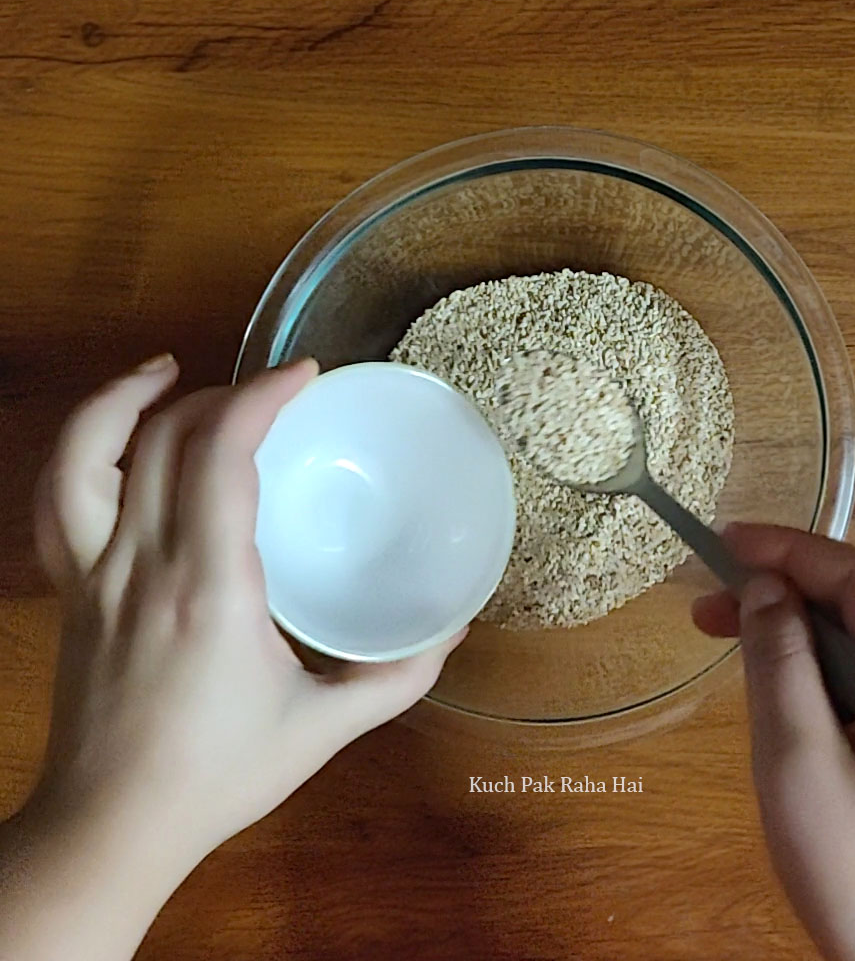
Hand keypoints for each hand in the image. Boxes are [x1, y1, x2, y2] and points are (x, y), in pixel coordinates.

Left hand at [2, 355, 464, 960]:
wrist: (111, 827)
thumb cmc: (218, 776)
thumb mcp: (320, 731)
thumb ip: (393, 681)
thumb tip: (452, 632)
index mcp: (209, 590)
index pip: (221, 459)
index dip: (259, 398)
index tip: (303, 375)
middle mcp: (144, 565)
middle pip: (165, 441)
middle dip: (222, 394)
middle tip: (275, 392)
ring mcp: (95, 574)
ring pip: (89, 456)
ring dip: (128, 400)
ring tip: (170, 372)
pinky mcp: (72, 588)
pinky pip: (58, 500)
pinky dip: (80, 447)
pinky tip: (115, 431)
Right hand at [693, 524, 854, 960]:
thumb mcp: (800, 764)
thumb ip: (779, 662)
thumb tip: (762, 586)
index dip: (793, 552)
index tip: (724, 536)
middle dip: (791, 593)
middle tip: (708, 595)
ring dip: (805, 632)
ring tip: (727, 629)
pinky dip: (832, 671)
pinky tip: (782, 676)